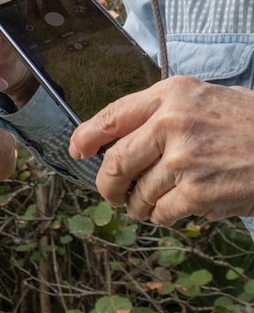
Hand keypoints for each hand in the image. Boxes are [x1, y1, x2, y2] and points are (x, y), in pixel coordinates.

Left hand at [70, 77, 253, 224]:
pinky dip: (162, 217)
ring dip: (139, 205)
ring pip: (137, 193)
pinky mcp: (198, 192)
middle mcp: (172, 123)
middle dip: (107, 185)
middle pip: (114, 162)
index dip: (85, 137)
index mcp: (171, 95)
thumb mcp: (206, 100)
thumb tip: (116, 140)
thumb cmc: (251, 124)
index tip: (76, 151)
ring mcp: (184, 159)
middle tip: (111, 194)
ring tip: (151, 204)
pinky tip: (176, 211)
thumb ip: (163, 114)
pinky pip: (160, 213)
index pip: (111, 116)